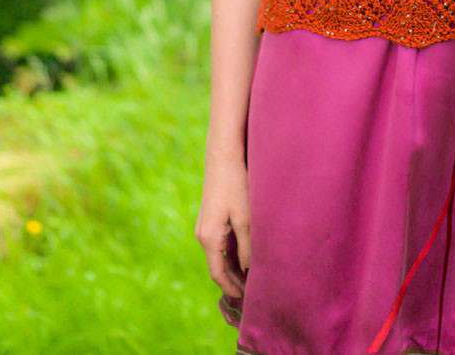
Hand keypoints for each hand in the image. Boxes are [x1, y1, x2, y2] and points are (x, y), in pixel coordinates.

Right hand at [195, 150, 251, 298]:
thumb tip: (249, 269)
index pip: (218, 274)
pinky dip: (231, 252)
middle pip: (217, 266)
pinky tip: (246, 254)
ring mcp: (204, 226)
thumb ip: (247, 246)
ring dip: (233, 266)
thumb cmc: (236, 185)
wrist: (223, 155)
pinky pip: (219, 242)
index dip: (232, 288)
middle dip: (233, 280)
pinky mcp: (210, 217)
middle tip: (252, 291)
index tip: (246, 299)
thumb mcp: (246, 218)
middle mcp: (202, 235)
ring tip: (252, 276)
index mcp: (208, 238)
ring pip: (219, 254)